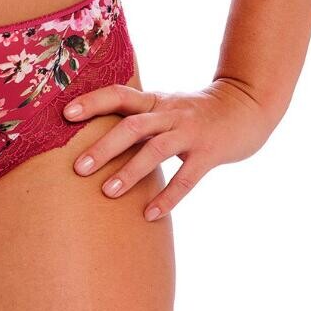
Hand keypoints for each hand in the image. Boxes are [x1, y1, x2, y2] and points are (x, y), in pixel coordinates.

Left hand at [63, 76, 273, 220]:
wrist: (245, 105)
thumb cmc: (195, 111)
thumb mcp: (166, 105)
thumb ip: (138, 116)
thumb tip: (95, 133)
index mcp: (155, 100)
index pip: (118, 95)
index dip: (92, 102)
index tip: (65, 114)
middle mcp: (169, 113)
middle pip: (132, 126)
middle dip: (104, 146)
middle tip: (78, 167)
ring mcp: (190, 132)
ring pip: (156, 150)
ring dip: (130, 172)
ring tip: (107, 192)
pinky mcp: (210, 153)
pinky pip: (186, 178)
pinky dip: (168, 197)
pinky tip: (149, 215)